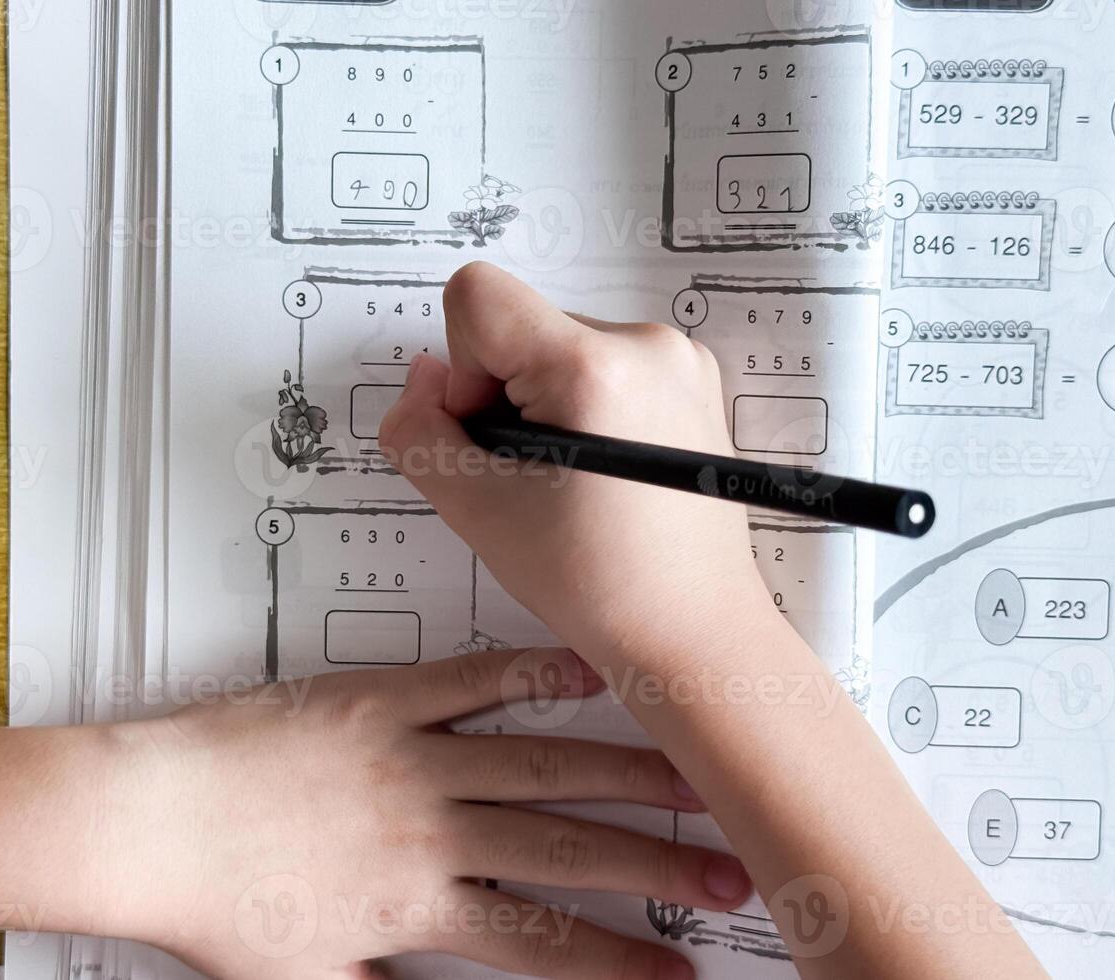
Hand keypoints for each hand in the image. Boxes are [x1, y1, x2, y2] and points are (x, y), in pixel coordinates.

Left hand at [106, 647, 750, 979]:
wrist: (149, 819)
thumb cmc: (215, 900)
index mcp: (413, 904)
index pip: (540, 941)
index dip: (618, 960)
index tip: (676, 970)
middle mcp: (428, 828)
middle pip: (567, 849)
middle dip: (658, 867)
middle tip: (728, 874)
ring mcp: (412, 756)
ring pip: (541, 764)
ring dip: (625, 773)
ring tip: (691, 778)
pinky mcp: (383, 697)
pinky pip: (472, 679)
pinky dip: (534, 671)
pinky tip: (588, 669)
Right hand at [379, 262, 768, 671]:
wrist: (694, 632)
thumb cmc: (599, 584)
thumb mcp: (477, 510)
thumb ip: (420, 430)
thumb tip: (424, 375)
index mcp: (595, 365)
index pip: (478, 297)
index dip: (463, 369)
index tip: (496, 440)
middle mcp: (648, 344)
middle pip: (522, 326)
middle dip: (506, 395)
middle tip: (534, 480)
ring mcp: (680, 361)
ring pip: (561, 349)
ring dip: (545, 406)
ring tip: (573, 486)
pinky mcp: (694, 382)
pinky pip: (605, 366)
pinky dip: (585, 410)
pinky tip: (603, 477)